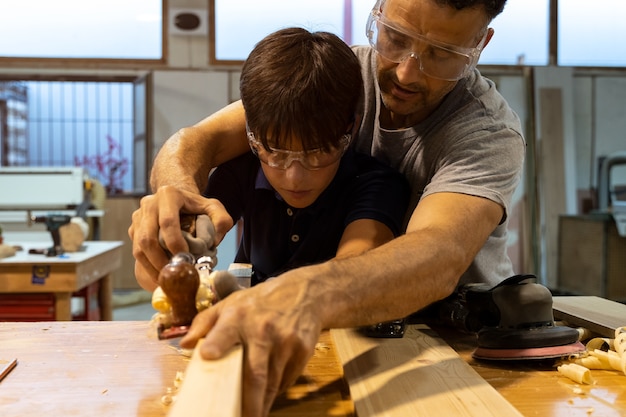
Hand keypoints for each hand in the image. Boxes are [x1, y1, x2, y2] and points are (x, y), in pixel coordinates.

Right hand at [128, 186, 233, 289]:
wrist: (178, 200)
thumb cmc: (197, 206)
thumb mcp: (214, 208)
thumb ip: (221, 221)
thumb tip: (213, 241)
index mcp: (168, 195)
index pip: (167, 222)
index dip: (175, 243)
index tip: (187, 258)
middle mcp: (149, 204)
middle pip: (148, 237)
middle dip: (160, 260)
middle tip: (175, 274)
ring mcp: (138, 217)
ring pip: (138, 247)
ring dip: (152, 267)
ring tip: (167, 279)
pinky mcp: (134, 229)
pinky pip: (136, 251)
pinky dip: (147, 267)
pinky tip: (161, 275)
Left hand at [180, 278, 321, 416]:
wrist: (304, 292)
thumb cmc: (260, 301)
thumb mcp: (231, 302)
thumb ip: (205, 322)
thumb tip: (185, 345)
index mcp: (238, 316)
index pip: (224, 332)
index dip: (216, 344)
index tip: (207, 356)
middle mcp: (262, 330)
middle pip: (255, 373)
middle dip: (248, 402)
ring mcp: (285, 341)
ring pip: (272, 382)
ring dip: (262, 403)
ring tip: (253, 416)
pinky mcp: (302, 350)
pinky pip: (286, 379)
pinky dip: (276, 390)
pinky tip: (268, 395)